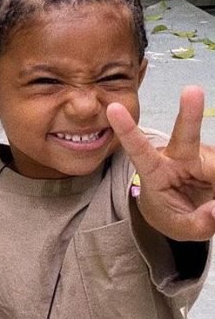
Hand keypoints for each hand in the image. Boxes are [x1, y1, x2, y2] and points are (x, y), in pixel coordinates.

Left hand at [107, 85, 214, 241]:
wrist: (183, 212)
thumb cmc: (172, 215)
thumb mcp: (181, 227)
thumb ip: (198, 223)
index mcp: (155, 171)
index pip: (139, 151)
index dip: (127, 131)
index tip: (113, 109)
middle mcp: (177, 157)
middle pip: (184, 135)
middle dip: (189, 112)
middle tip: (192, 91)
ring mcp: (201, 156)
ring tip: (210, 203)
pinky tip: (213, 194)